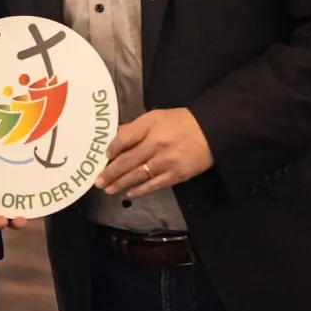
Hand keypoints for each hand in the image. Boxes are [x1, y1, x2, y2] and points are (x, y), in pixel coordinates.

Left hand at [95, 108, 213, 198]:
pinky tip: (129, 193)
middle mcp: (157, 144)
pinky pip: (155, 185)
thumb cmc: (181, 122)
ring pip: (138, 175)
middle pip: (127, 160)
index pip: (124, 139)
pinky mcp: (177, 174)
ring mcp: (167, 161)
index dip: (111, 149)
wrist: (212, 132)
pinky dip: (141, 190)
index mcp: (150, 126)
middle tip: (97, 180)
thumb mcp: (156, 117)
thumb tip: (114, 137)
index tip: (103, 156)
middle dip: (110, 172)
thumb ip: (134, 128)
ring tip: (108, 189)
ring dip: (120, 183)